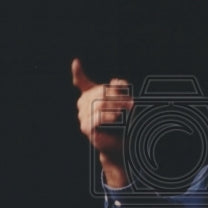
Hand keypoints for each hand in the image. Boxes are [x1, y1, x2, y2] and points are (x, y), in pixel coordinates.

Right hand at [71, 58, 132, 187]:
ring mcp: (82, 115)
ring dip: (117, 106)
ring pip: (99, 104)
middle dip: (117, 96)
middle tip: (131, 102)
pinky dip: (109, 116)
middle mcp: (83, 104)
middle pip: (99, 92)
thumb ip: (120, 90)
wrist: (120, 144)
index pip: (81, 82)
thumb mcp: (124, 102)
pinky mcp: (86, 127)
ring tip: (128, 110)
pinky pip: (97, 117)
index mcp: (90, 96)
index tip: (76, 62)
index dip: (78, 72)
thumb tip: (115, 81)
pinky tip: (117, 118)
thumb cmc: (122, 122)